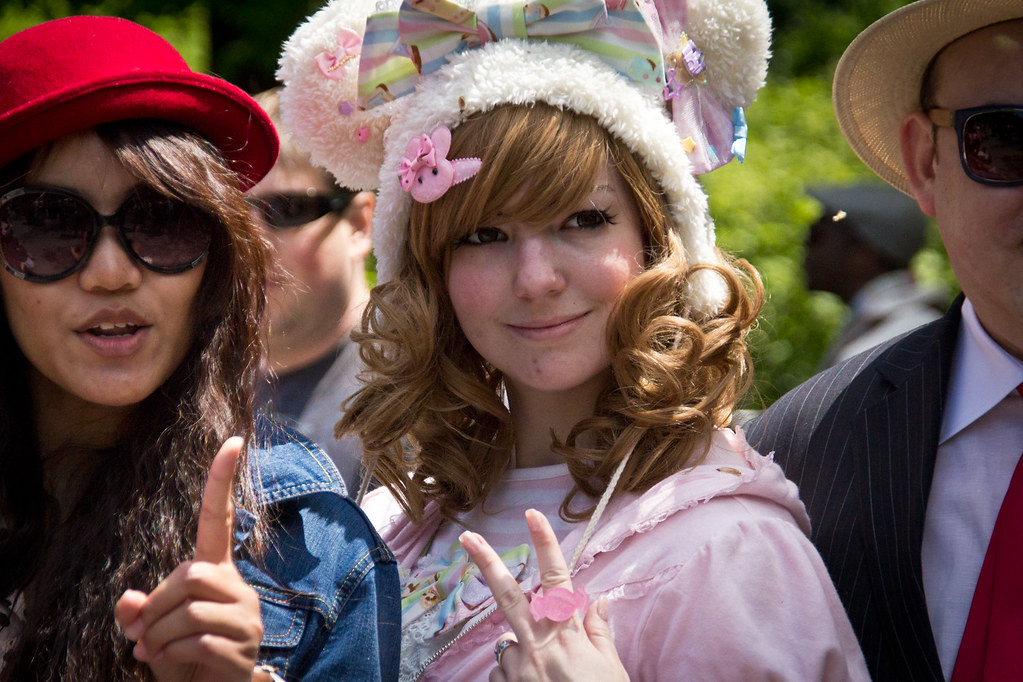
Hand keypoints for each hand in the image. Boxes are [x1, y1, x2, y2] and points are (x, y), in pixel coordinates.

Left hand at [115, 437, 263, 681]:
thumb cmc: (183, 657)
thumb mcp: (152, 631)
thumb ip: (139, 611)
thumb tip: (127, 602)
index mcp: (217, 573)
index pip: (218, 519)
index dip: (222, 480)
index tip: (234, 441)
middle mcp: (237, 587)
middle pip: (188, 575)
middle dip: (155, 607)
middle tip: (144, 635)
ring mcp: (246, 616)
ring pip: (189, 609)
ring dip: (159, 636)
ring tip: (157, 652)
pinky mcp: (245, 645)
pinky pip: (196, 641)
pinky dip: (170, 655)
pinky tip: (173, 664)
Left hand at [460, 509, 628, 681]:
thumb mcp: (613, 671)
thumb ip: (598, 633)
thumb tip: (598, 600)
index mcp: (568, 637)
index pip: (557, 580)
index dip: (545, 544)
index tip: (533, 515)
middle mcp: (539, 647)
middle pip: (509, 595)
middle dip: (487, 563)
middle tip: (466, 537)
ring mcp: (518, 671)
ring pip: (508, 645)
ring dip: (522, 652)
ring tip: (548, 679)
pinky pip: (504, 674)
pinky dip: (516, 678)